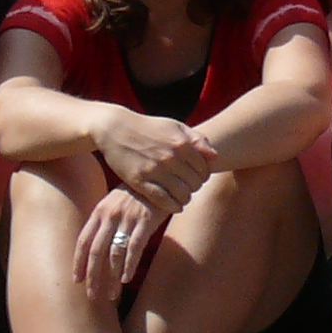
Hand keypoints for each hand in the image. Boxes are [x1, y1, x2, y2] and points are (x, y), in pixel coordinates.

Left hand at [74, 188, 168, 300]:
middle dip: (92, 277)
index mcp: (99, 211)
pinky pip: (134, 248)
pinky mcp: (146, 220)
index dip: (78, 263)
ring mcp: (128, 218)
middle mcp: (110, 215)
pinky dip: (129, 265)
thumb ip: (104, 221)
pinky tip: (126, 279)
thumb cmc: (138, 193)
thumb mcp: (115, 201)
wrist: (162, 176)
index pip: (83, 241)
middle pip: (95, 252)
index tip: (76, 281)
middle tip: (92, 296)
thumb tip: (94, 247)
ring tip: (112, 295)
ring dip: (112, 278)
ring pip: (114, 254)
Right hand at [98, 111, 217, 212]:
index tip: (198, 177)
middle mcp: (170, 157)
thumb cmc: (149, 127)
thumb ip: (197, 139)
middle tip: (190, 188)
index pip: (205, 168)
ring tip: (182, 197)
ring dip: (185, 199)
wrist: (116, 129)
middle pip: (195, 183)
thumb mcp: (176, 126)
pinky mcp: (139, 180)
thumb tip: (215, 157)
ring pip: (181, 194)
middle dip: (195, 188)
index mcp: (182, 143)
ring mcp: (154, 170)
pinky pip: (162, 200)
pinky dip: (172, 206)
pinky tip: (174, 206)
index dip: (204, 176)